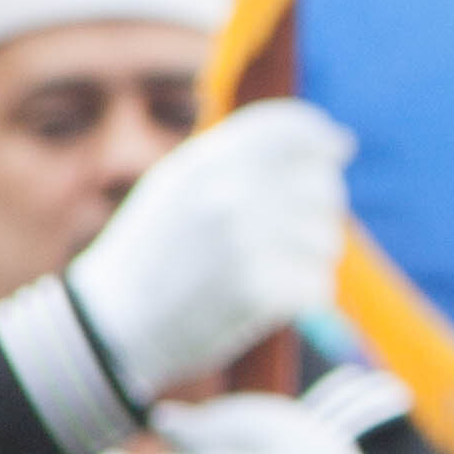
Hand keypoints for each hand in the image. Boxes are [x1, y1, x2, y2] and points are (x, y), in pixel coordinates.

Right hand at [61, 100, 352, 399]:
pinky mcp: (257, 292)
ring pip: (326, 238)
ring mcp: (244, 242)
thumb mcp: (178, 186)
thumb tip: (332, 144)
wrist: (114, 323)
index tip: (340, 148)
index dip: (320, 134)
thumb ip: (238, 158)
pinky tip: (273, 301)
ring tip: (275, 270)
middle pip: (321, 185)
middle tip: (295, 232)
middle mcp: (227, 194)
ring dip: (311, 257)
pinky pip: (317, 285)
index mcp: (205, 163)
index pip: (288, 129)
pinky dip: (304, 296)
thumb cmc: (154, 253)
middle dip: (319, 208)